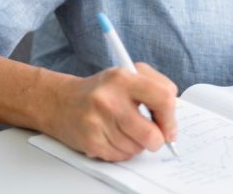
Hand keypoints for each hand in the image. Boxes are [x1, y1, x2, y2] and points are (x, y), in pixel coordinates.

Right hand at [45, 63, 177, 161]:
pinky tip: (113, 137)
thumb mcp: (128, 76)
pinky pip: (121, 156)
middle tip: (153, 136)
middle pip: (151, 134)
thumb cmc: (102, 90)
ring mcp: (98, 121)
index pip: (163, 98)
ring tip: (125, 130)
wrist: (61, 102)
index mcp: (123, 78)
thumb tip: (172, 122)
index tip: (170, 127)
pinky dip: (123, 151)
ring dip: (137, 144)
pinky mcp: (91, 141)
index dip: (171, 118)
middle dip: (157, 139)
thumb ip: (156, 90)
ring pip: (137, 148)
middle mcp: (109, 99)